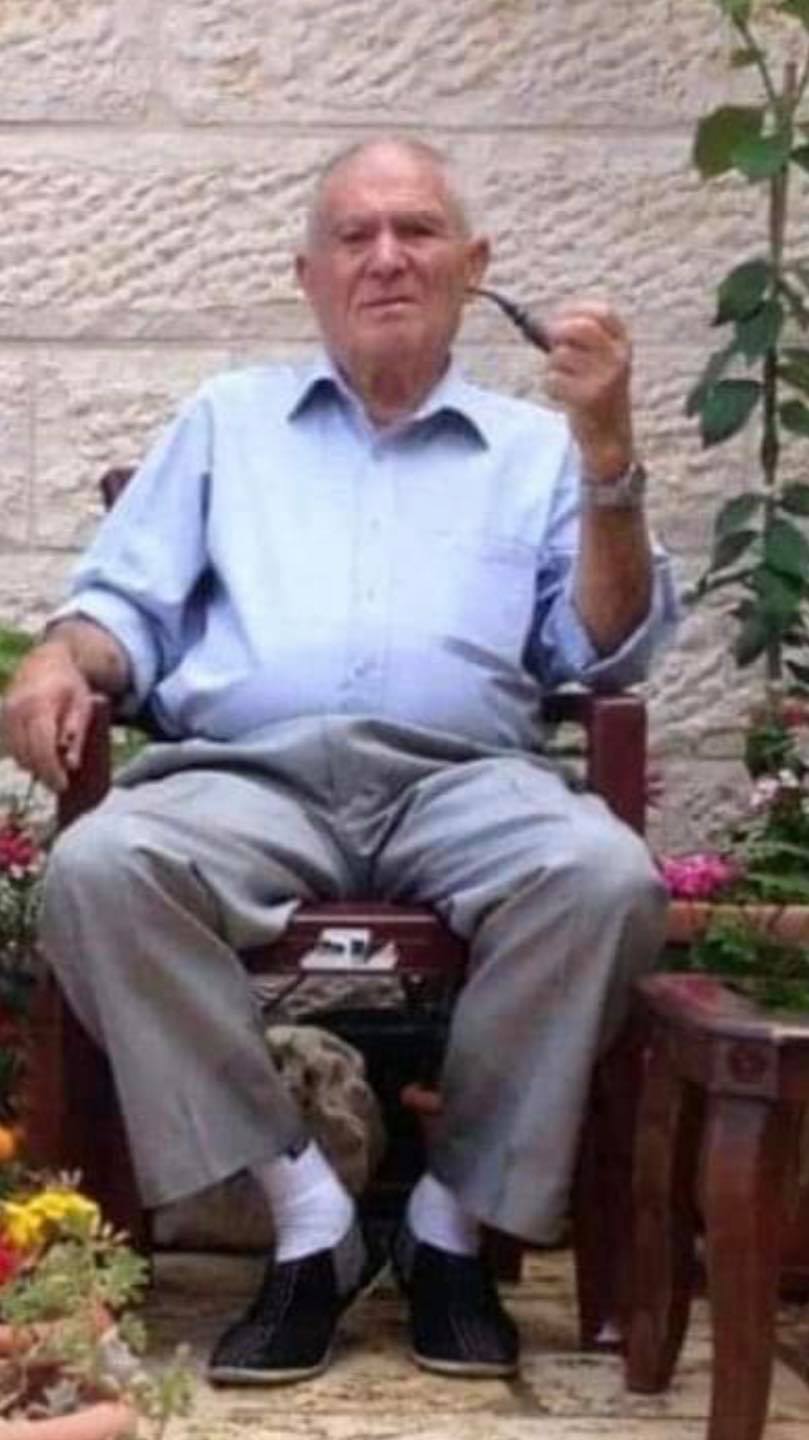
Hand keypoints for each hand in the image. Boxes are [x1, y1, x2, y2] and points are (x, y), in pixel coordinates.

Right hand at [1, 642, 93, 791]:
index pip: (42, 746)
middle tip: (59, 785)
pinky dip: (24, 756)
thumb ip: (77, 735)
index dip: (51, 770)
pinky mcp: (0, 718)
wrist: (45, 662)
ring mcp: (5, 713)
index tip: (62, 786)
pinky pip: (10, 746)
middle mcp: (17, 709)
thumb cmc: (69, 686)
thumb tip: (71, 765)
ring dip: (33, 766)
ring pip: (16, 753)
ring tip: (52, 771)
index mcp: (40, 705)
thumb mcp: (83, 707)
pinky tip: (39, 757)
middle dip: (43, 773)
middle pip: (27, 754)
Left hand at [544, 301, 633, 481]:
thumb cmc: (599, 395)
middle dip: (558, 332)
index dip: (576, 310)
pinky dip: (551, 387)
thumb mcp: (603, 364)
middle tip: (550, 343)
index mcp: (624, 346)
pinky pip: (553, 379)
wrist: (609, 437)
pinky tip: (564, 397)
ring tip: (564, 382)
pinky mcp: (587, 397)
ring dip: (552, 368)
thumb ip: (584, 343)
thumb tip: (546, 326)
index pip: (602, 313)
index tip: (559, 318)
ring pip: (560, 355)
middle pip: (578, 327)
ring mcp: (604, 377)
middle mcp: (617, 359)